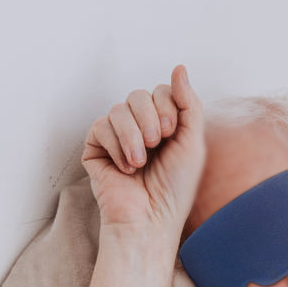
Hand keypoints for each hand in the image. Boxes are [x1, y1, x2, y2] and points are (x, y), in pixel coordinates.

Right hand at [82, 63, 205, 235]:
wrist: (151, 219)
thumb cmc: (174, 189)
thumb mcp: (192, 142)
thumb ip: (188, 103)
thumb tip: (179, 67)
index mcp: (164, 124)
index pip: (161, 91)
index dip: (167, 106)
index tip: (171, 133)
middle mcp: (140, 127)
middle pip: (138, 95)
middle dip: (150, 119)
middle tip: (156, 145)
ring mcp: (116, 137)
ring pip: (119, 110)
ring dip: (133, 136)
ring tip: (141, 162)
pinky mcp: (96, 148)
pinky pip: (100, 127)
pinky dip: (116, 147)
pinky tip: (126, 168)